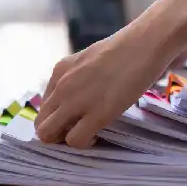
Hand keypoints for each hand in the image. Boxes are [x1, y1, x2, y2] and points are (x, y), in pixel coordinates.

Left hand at [35, 31, 172, 148]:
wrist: (145, 42)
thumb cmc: (127, 47)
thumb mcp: (91, 58)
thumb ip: (80, 76)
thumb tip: (84, 92)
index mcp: (60, 70)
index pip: (45, 104)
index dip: (58, 116)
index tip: (75, 118)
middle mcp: (62, 86)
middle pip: (41, 122)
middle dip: (56, 132)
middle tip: (79, 129)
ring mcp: (76, 100)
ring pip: (47, 134)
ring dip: (64, 140)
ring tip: (87, 132)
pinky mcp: (96, 114)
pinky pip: (75, 141)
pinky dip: (84, 143)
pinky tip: (98, 133)